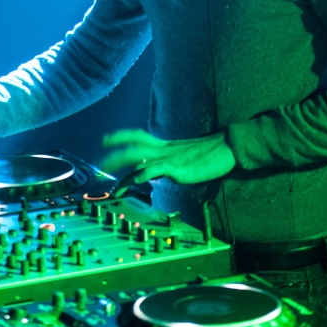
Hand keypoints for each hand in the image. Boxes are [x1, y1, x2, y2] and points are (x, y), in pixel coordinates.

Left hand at [102, 129, 235, 185]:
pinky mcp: (177, 167)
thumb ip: (170, 163)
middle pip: (132, 147)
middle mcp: (163, 149)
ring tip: (113, 190)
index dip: (120, 136)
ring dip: (123, 176)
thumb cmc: (210, 154)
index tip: (105, 138)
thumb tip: (159, 172)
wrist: (228, 148)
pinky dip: (141, 176)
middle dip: (113, 156)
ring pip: (138, 160)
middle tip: (98, 165)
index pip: (137, 136)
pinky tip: (133, 184)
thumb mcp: (185, 157)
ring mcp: (169, 157)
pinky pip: (153, 170)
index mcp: (165, 145)